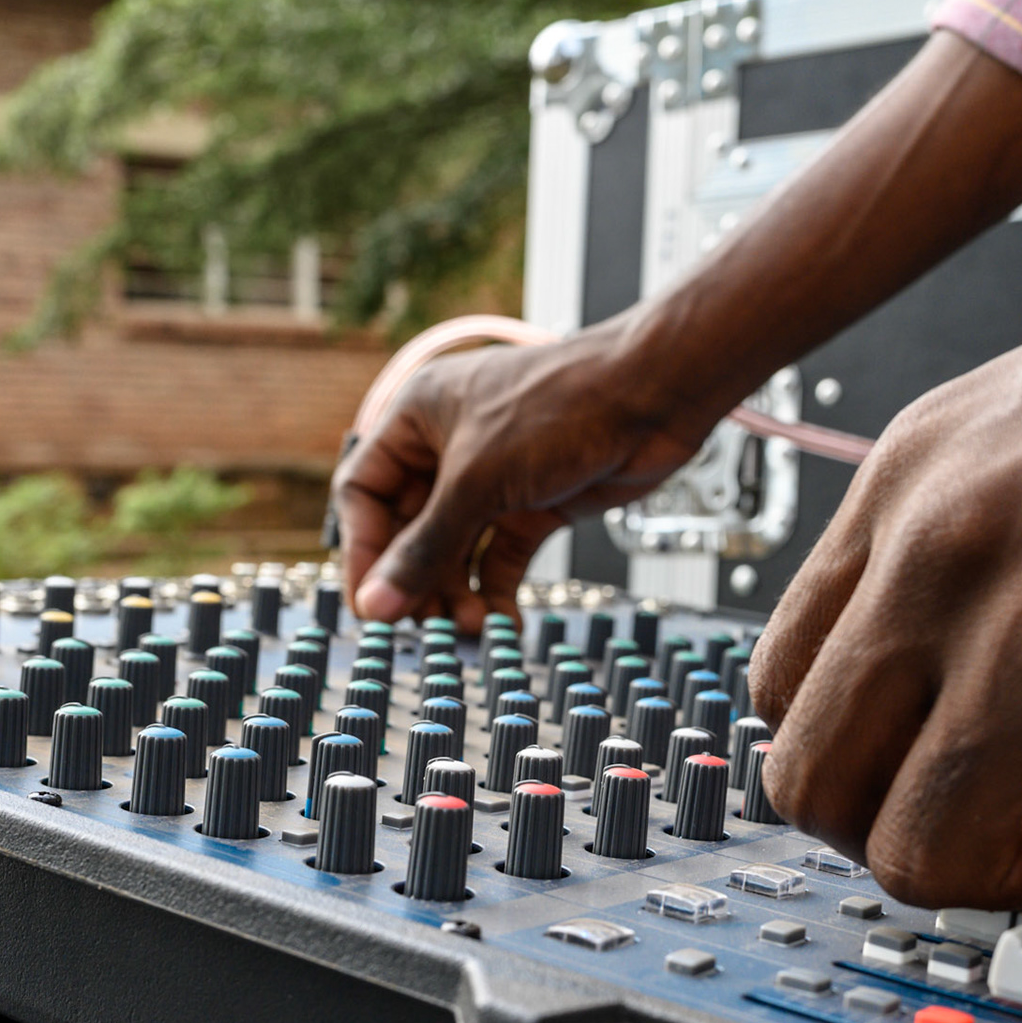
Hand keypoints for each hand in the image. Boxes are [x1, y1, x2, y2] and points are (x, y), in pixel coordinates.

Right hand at [332, 326, 715, 629]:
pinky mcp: (534, 504)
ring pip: (454, 548)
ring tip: (469, 626)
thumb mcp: (478, 481)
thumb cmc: (563, 406)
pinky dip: (495, 591)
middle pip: (409, 528)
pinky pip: (499, 557)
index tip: (372, 603)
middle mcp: (449, 447)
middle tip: (425, 622)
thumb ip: (426, 548)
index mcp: (417, 417)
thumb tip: (376, 605)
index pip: (365, 493)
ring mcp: (494, 478)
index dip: (365, 550)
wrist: (656, 396)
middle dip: (416, 578)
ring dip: (455, 592)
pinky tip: (500, 624)